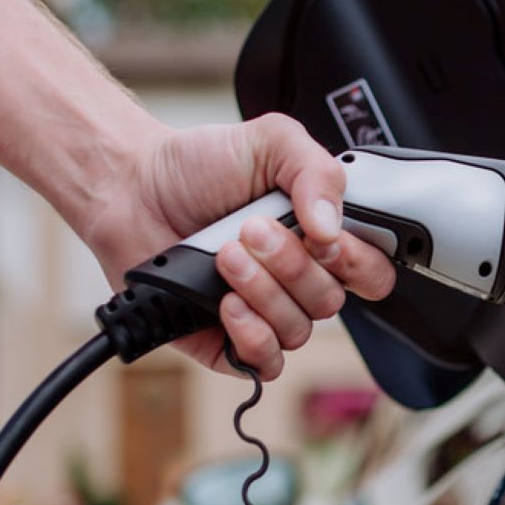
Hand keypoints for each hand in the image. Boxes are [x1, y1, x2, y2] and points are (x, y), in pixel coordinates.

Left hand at [79, 113, 396, 378]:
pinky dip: (252, 337)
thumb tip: (333, 227)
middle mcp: (297, 278)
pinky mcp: (228, 340)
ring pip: (298, 330)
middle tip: (250, 230)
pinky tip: (227, 305)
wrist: (132, 188)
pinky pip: (264, 363)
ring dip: (263, 293)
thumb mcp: (270, 142)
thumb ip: (317, 171)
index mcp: (319, 236)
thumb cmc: (198, 166)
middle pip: (331, 302)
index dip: (357, 263)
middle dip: (291, 265)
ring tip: (225, 256)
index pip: (371, 271)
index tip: (324, 238)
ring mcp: (265, 311)